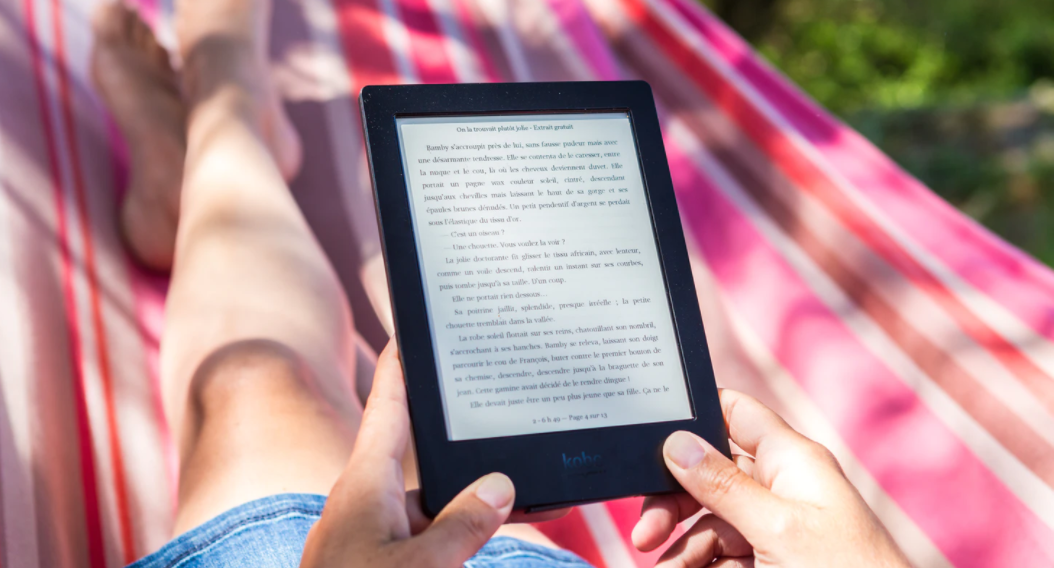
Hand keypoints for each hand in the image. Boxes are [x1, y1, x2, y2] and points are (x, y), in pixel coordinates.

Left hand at [300, 340, 514, 567]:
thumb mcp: (422, 564)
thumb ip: (463, 524)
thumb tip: (498, 487)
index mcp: (365, 485)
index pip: (386, 407)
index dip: (398, 365)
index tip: (409, 330)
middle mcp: (368, 503)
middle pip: (419, 456)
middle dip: (458, 439)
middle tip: (495, 410)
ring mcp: (374, 535)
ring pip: (432, 503)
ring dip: (468, 499)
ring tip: (523, 495)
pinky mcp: (382, 562)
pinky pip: (429, 535)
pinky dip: (460, 531)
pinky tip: (493, 531)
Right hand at [633, 390, 909, 567]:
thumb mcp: (775, 528)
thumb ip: (723, 484)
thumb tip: (677, 441)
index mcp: (791, 458)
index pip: (734, 412)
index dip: (693, 417)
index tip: (649, 439)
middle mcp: (782, 485)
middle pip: (710, 473)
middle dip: (673, 501)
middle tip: (645, 533)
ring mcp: (778, 525)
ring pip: (711, 520)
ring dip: (682, 545)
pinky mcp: (774, 559)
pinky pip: (723, 553)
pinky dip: (700, 564)